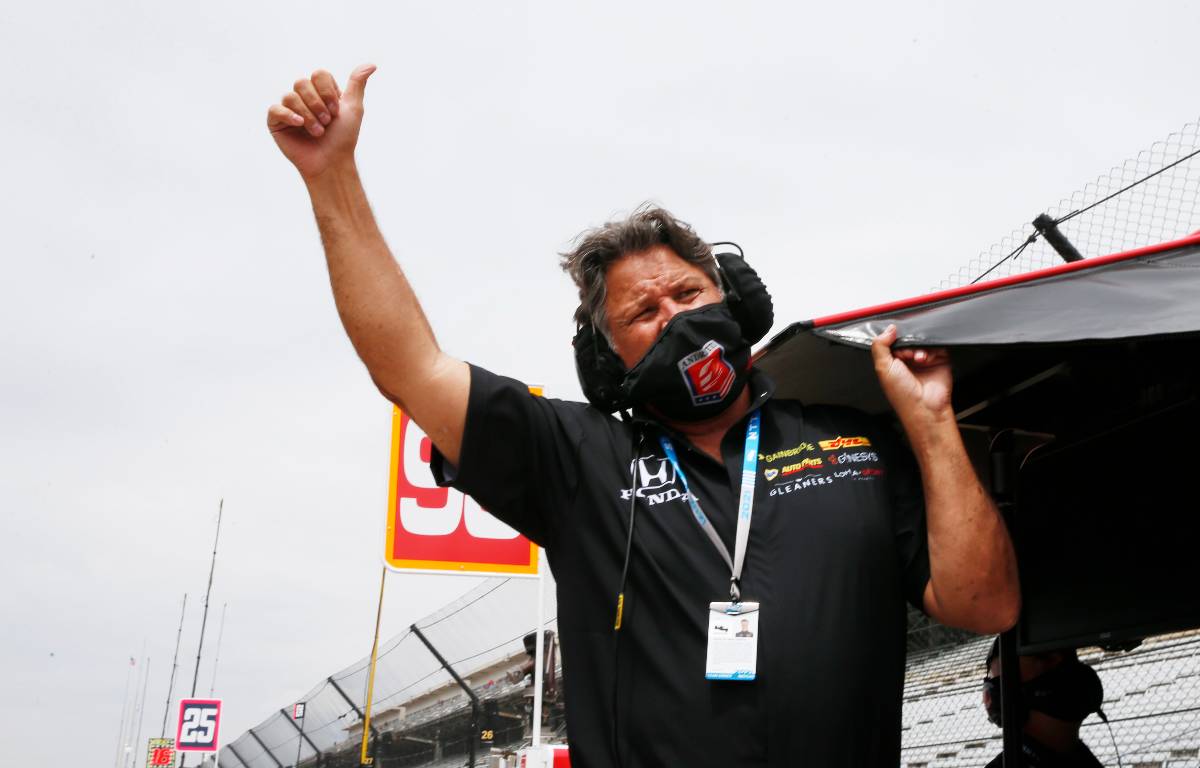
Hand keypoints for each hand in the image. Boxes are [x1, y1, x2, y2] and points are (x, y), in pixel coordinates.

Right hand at [267, 64, 375, 179]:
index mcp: (320, 92)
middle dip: (317, 104)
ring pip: (290, 96)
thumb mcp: (354, 108)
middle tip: (327, 122)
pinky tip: (299, 124)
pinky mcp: (276, 122)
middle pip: (302, 82)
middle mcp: (303, 98)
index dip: (328, 92)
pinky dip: (289, 115)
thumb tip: (372, 64)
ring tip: (318, 132)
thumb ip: (357, 84)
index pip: (319, 74)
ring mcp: (288, 109)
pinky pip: (276, 109)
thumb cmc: (343, 138)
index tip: (336, 111)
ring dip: (308, 115)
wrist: (332, 162)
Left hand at [870, 324, 953, 428]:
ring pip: (922, 341)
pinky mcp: (940, 361)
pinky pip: (937, 346)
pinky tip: (924, 360)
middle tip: (904, 354)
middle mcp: (908, 361)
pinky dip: (930, 350)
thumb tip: (888, 329)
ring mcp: (924, 360)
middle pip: (908, 339)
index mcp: (893, 362)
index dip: (892, 339)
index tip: (893, 340)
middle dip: (906, 343)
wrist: (923, 407)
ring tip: (915, 358)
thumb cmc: (902, 394)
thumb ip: (880, 346)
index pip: (892, 341)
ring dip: (917, 347)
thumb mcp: (883, 368)